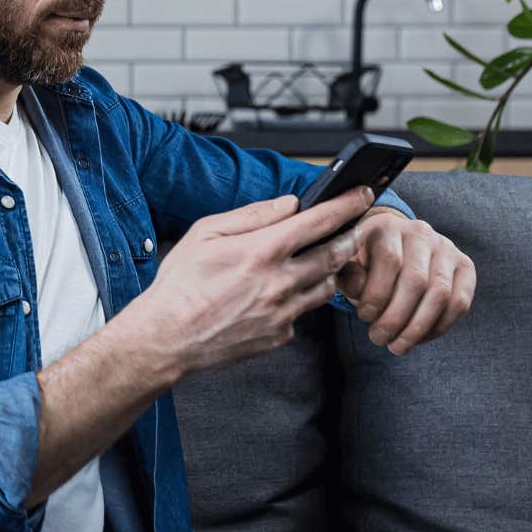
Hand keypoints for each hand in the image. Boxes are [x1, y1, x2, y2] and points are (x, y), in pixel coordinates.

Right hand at [135, 186, 371, 374]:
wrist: (167, 337)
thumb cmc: (180, 283)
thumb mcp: (204, 234)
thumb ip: (251, 216)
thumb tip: (289, 204)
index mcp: (261, 251)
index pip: (319, 221)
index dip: (347, 204)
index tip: (364, 194)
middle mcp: (279, 282)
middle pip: (335, 254)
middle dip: (351, 236)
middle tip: (356, 227)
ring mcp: (283, 312)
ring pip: (327, 286)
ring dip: (330, 269)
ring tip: (319, 260)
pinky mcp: (280, 335)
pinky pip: (302, 312)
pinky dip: (299, 299)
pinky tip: (279, 294)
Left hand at [336, 207, 475, 355]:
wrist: (391, 248)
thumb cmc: (364, 262)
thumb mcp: (347, 265)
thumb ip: (348, 276)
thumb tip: (357, 290)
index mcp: (388, 226)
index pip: (390, 260)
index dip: (377, 294)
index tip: (363, 318)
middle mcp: (421, 232)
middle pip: (416, 280)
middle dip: (396, 318)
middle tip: (379, 340)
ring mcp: (447, 248)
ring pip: (441, 293)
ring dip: (418, 327)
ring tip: (397, 346)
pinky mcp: (465, 267)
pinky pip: (460, 302)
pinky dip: (440, 326)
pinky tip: (418, 339)